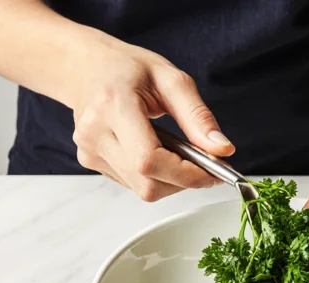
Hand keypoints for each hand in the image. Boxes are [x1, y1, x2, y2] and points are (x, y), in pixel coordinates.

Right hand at [69, 37, 234, 200]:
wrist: (85, 67)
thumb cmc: (126, 67)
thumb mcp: (170, 79)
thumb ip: (198, 116)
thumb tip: (223, 149)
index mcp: (114, 105)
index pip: (149, 160)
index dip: (186, 174)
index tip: (214, 172)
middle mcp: (95, 133)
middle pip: (147, 183)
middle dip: (184, 181)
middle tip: (204, 165)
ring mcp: (90, 150)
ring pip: (142, 189)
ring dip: (171, 180)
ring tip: (179, 153)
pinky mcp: (91, 161)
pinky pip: (133, 183)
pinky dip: (154, 176)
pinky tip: (156, 151)